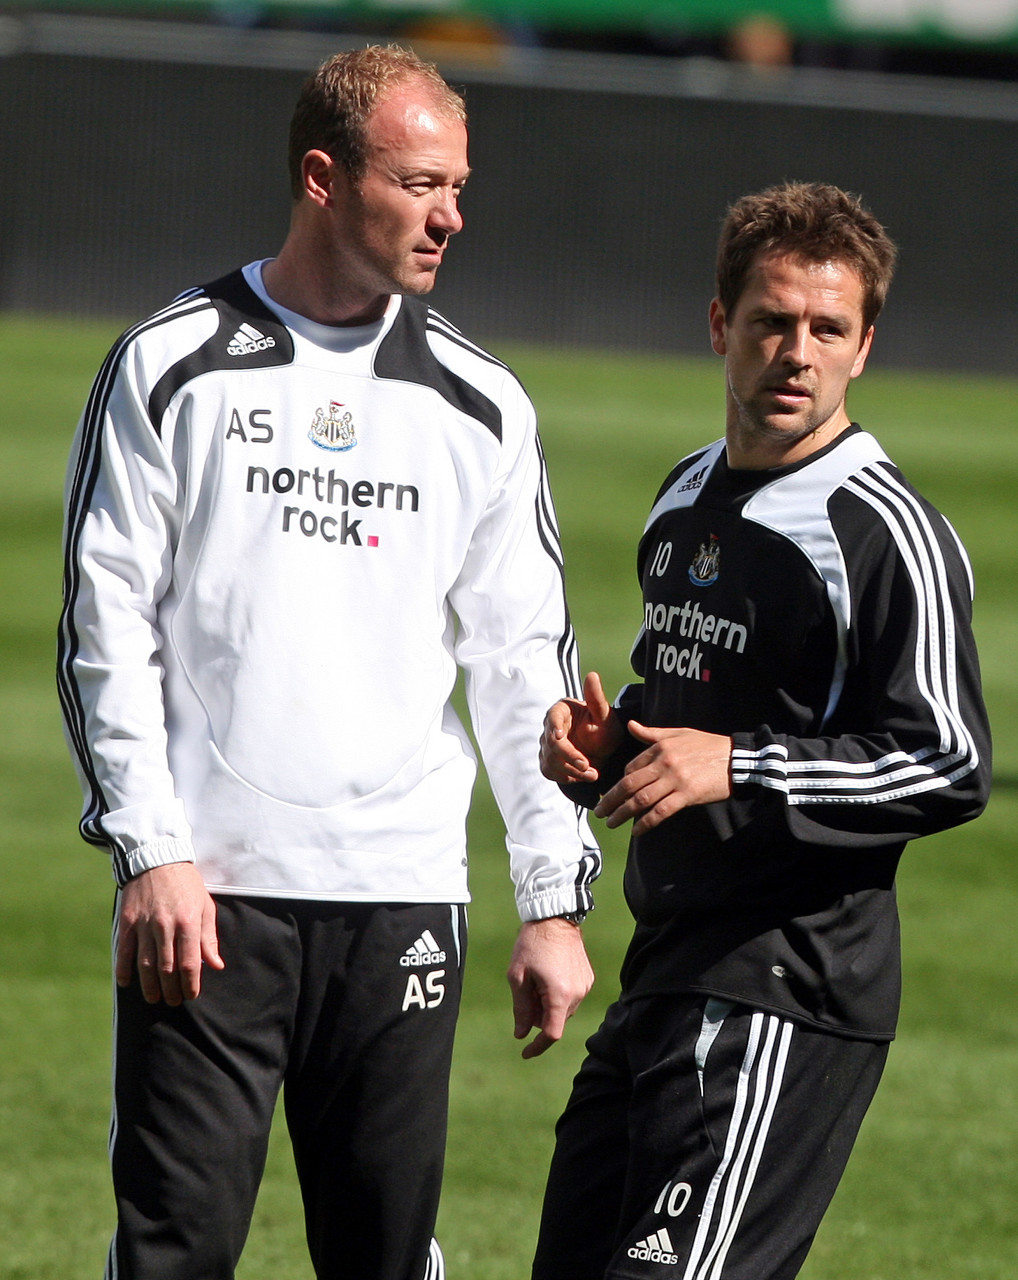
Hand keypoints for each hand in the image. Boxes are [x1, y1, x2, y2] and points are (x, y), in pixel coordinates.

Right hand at [115, 862, 223, 1004]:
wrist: (157, 859)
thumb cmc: (187, 884)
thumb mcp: (205, 906)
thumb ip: (209, 938)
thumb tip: (215, 965)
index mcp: (188, 922)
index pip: (190, 962)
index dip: (190, 983)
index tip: (191, 994)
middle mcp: (165, 925)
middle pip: (167, 968)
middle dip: (171, 989)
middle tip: (173, 1000)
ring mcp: (144, 924)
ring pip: (146, 964)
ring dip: (150, 985)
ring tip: (154, 997)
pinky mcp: (127, 921)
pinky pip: (124, 951)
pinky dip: (124, 969)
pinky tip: (127, 982)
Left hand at [507, 917, 593, 1058]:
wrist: (555, 917)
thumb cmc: (532, 944)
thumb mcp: (517, 976)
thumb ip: (520, 1008)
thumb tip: (521, 1034)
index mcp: (560, 994)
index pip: (551, 1033)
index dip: (537, 1046)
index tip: (525, 1052)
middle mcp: (577, 993)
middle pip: (556, 1020)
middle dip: (538, 1016)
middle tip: (525, 994)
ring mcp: (585, 986)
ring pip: (564, 1009)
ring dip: (549, 1004)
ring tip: (536, 980)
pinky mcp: (588, 978)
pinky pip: (572, 996)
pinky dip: (558, 995)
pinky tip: (548, 975)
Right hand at [540, 672, 623, 783]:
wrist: (605, 750)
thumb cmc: (604, 728)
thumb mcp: (604, 714)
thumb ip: (596, 697)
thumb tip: (592, 675)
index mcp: (560, 711)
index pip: (552, 717)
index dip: (554, 727)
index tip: (560, 736)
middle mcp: (550, 728)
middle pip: (552, 744)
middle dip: (570, 756)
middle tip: (587, 765)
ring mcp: (547, 746)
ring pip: (551, 761)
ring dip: (572, 771)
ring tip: (593, 774)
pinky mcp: (548, 762)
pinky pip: (551, 773)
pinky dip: (567, 777)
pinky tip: (583, 776)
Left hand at [594, 723, 732, 835]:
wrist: (736, 758)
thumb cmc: (708, 745)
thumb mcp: (679, 733)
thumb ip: (652, 733)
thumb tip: (631, 725)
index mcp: (660, 747)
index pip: (631, 767)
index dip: (621, 783)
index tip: (615, 794)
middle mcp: (664, 763)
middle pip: (630, 784)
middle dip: (611, 800)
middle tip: (599, 812)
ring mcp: (675, 780)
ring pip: (641, 799)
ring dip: (623, 813)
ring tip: (611, 822)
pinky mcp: (687, 795)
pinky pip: (661, 811)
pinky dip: (646, 822)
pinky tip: (637, 831)